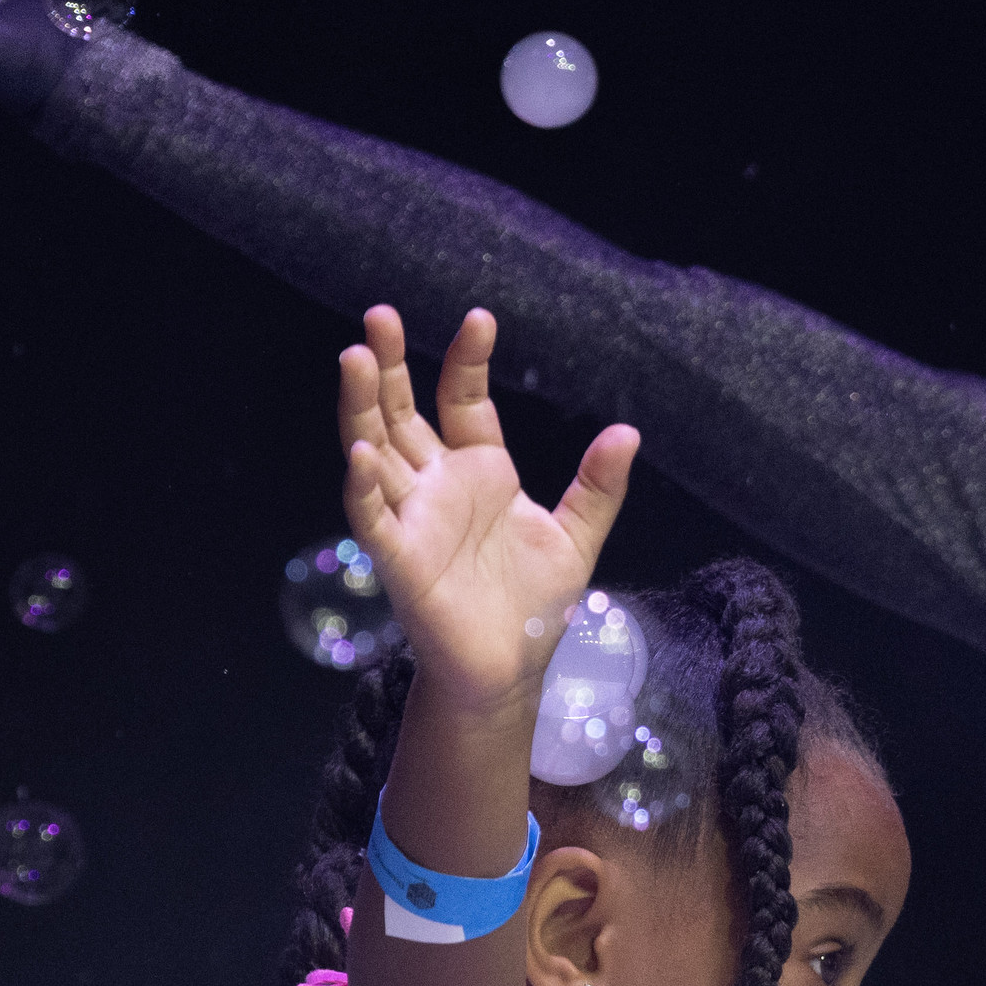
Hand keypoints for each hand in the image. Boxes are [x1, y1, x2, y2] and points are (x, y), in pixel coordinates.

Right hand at [336, 305, 639, 709]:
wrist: (511, 670)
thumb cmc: (535, 605)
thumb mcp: (576, 537)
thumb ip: (598, 487)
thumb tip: (628, 432)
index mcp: (481, 472)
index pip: (464, 401)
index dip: (468, 361)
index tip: (480, 318)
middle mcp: (438, 486)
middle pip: (404, 413)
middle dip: (392, 365)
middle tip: (380, 315)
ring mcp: (413, 518)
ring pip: (376, 450)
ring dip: (363, 407)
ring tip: (357, 358)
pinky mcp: (399, 558)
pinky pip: (373, 516)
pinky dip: (364, 486)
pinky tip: (361, 453)